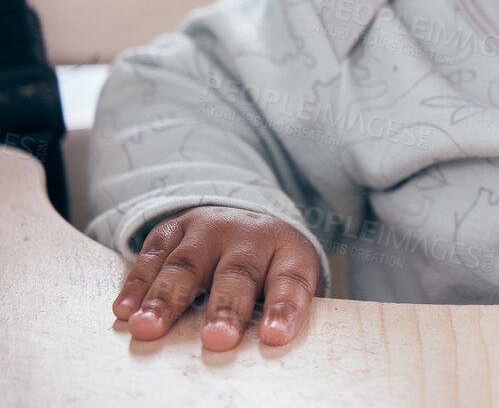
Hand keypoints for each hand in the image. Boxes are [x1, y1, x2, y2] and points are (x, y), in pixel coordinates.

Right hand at [111, 205, 323, 350]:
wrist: (246, 223)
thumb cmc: (268, 271)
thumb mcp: (285, 284)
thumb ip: (276, 313)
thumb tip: (263, 355)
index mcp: (288, 250)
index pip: (291, 279)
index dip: (284, 307)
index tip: (275, 336)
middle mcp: (251, 235)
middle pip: (238, 272)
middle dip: (226, 307)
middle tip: (217, 338)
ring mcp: (210, 228)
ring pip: (188, 263)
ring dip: (167, 297)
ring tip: (149, 327)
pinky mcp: (174, 229)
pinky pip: (153, 254)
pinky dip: (138, 283)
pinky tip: (126, 309)